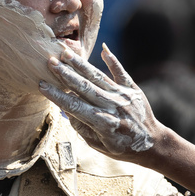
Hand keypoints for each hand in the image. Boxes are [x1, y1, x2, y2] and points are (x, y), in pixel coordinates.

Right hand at [40, 44, 160, 158]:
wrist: (152, 143)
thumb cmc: (122, 147)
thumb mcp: (99, 145)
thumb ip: (82, 128)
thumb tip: (66, 109)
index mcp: (103, 123)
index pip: (74, 107)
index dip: (57, 95)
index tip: (42, 85)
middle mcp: (113, 107)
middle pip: (85, 87)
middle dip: (65, 74)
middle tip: (49, 61)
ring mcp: (124, 96)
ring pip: (98, 77)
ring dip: (81, 64)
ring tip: (65, 53)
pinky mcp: (133, 89)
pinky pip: (121, 72)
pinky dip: (112, 60)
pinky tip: (103, 48)